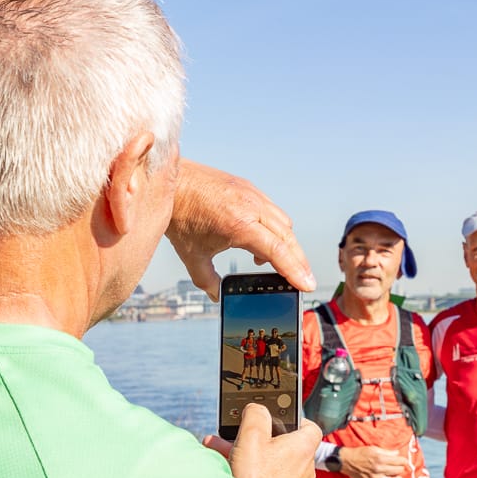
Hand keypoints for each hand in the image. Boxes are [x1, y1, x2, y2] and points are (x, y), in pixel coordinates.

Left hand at [165, 159, 315, 300]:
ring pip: (283, 223)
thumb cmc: (180, 217)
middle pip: (288, 238)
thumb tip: (218, 297)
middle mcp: (251, 207)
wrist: (169, 181)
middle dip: (299, 262)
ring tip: (281, 265)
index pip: (278, 251)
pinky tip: (261, 243)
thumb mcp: (192, 256)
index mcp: (240, 225)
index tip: (307, 285)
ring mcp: (252, 194)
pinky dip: (275, 228)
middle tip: (305, 280)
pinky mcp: (248, 187)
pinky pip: (272, 211)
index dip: (295, 271)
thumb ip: (207, 281)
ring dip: (287, 244)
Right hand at [203, 405, 320, 477]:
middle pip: (283, 442)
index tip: (277, 415)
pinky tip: (224, 467)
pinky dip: (247, 469)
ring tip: (220, 447)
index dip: (294, 417)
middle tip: (240, 431)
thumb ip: (256, 413)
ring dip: (246, 452)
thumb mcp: (252, 435)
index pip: (309, 426)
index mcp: (303, 447)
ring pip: (269, 460)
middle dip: (257, 435)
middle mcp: (302, 467)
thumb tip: (256, 408)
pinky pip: (264, 477)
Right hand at [338, 445, 406, 477]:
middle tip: (401, 468)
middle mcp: (379, 468)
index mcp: (380, 458)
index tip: (405, 461)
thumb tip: (397, 453)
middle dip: (401, 469)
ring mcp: (374, 477)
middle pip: (396, 471)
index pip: (398, 461)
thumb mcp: (374, 448)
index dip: (404, 461)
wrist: (347, 461)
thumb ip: (387, 452)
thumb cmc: (360, 453)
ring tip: (398, 477)